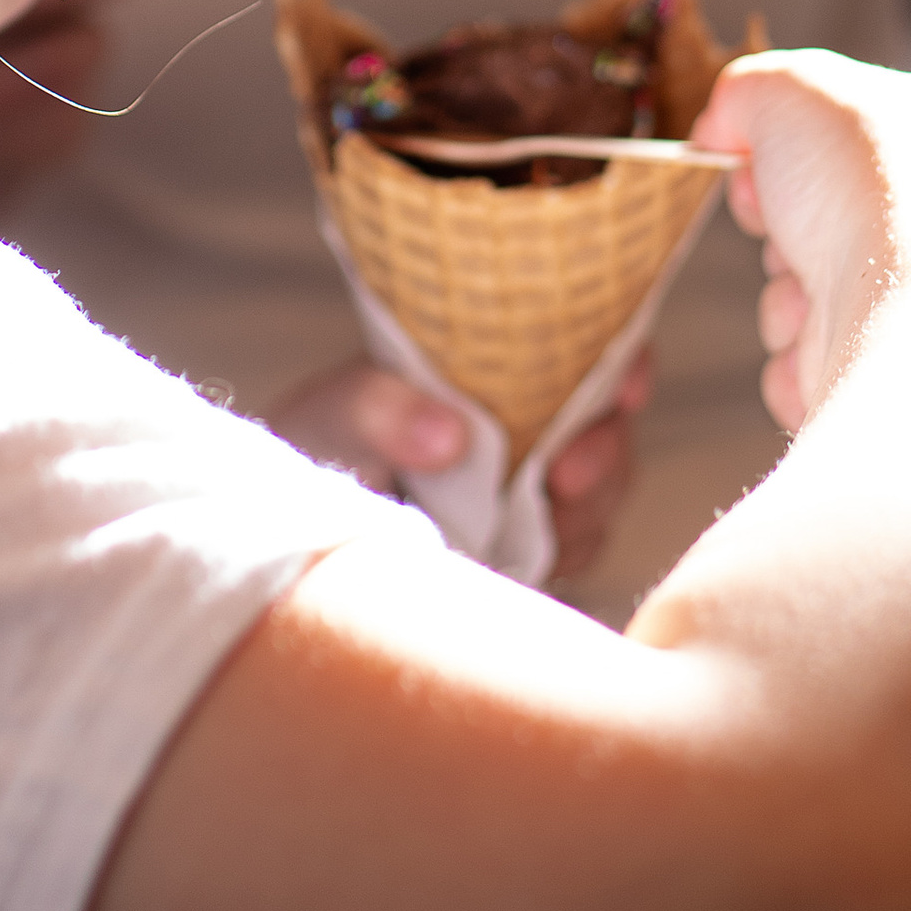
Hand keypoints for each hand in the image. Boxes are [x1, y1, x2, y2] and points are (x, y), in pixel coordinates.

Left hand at [267, 350, 651, 582]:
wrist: (285, 533)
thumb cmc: (310, 448)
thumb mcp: (332, 413)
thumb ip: (379, 408)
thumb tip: (452, 437)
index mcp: (494, 367)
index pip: (589, 350)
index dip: (624, 362)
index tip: (625, 385)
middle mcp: (527, 422)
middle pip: (610, 427)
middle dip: (605, 452)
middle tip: (565, 478)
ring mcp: (530, 489)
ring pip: (601, 495)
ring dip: (585, 511)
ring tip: (536, 525)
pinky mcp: (525, 550)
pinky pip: (577, 552)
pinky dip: (565, 555)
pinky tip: (526, 560)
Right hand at [693, 48, 910, 432]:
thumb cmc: (868, 188)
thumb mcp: (787, 88)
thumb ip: (747, 92)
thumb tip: (721, 128)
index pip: (852, 130)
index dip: (787, 141)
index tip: (751, 156)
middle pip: (824, 218)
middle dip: (781, 231)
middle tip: (776, 225)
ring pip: (814, 295)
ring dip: (785, 301)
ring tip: (808, 298)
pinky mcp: (908, 376)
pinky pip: (823, 364)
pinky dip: (800, 359)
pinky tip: (819, 350)